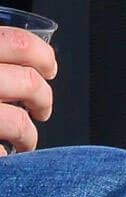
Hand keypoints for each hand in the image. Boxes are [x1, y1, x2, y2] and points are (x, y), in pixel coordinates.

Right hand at [0, 27, 56, 154]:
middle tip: (43, 110)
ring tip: (24, 142)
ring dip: (28, 136)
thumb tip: (25, 59)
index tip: (50, 69)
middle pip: (28, 82)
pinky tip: (2, 155)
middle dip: (43, 99)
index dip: (42, 55)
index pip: (18, 42)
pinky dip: (4, 155)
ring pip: (17, 122)